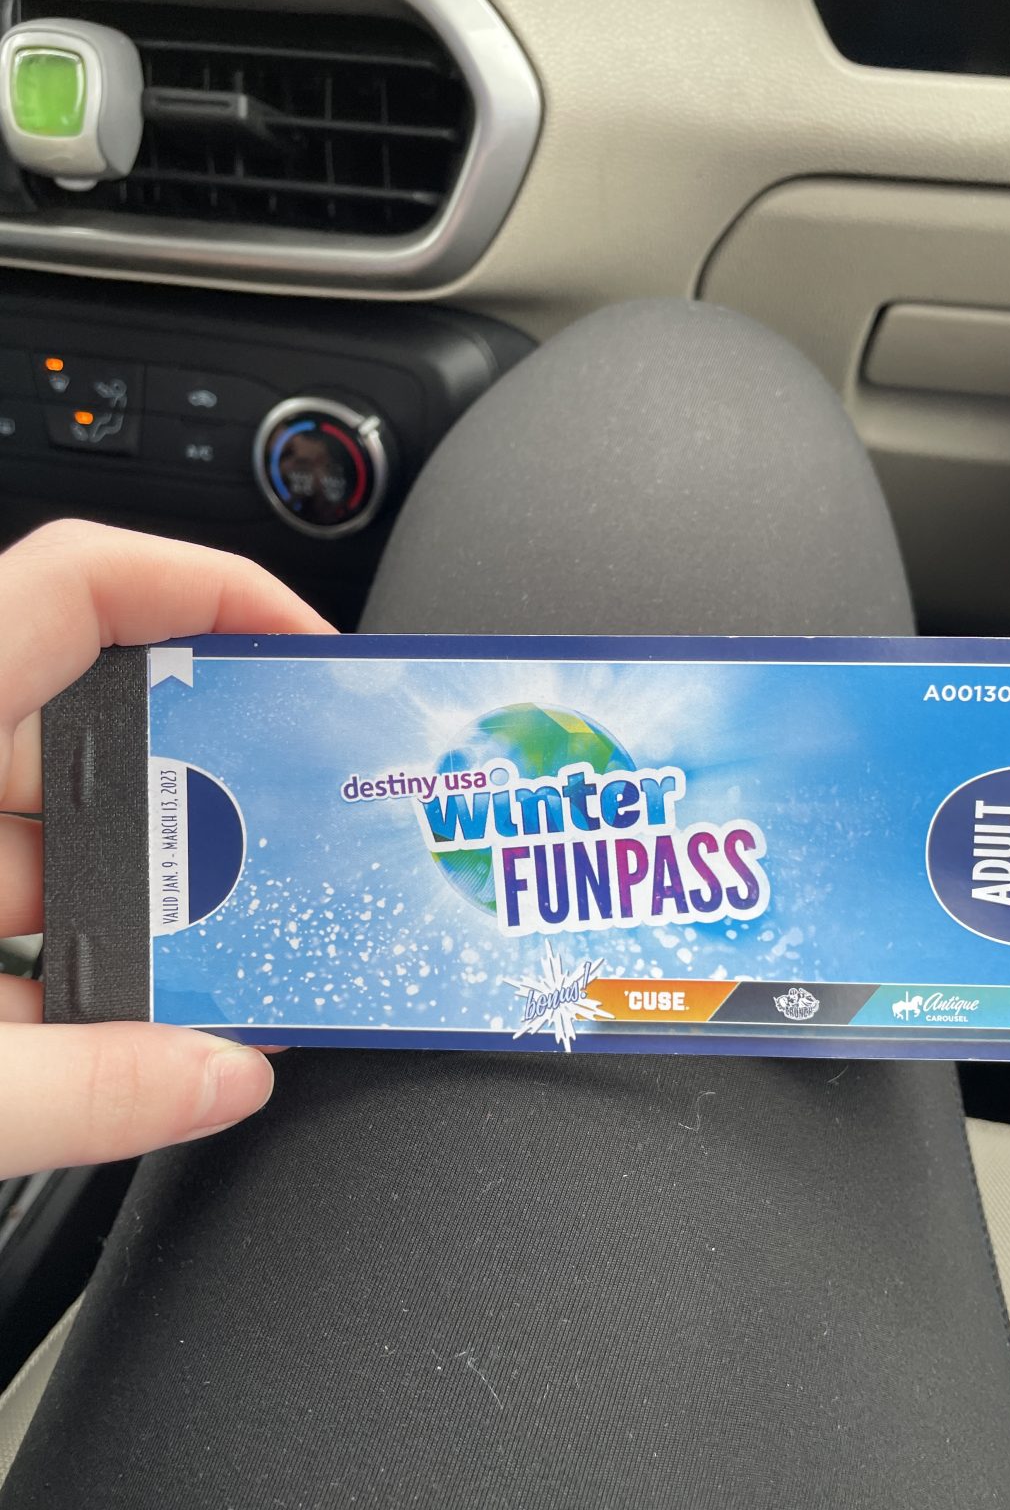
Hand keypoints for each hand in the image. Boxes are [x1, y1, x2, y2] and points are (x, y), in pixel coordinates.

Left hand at [0, 520, 333, 1178]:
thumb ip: (82, 1092)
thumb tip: (224, 1074)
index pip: (79, 582)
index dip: (209, 586)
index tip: (306, 655)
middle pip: (87, 717)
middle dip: (197, 788)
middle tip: (278, 845)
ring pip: (39, 822)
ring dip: (127, 891)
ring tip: (201, 957)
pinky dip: (52, 949)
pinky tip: (95, 1024)